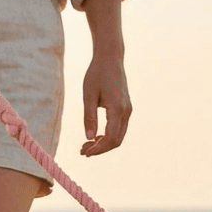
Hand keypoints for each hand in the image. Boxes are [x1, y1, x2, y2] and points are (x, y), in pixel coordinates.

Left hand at [79, 0, 131, 156]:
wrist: (110, 58)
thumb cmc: (97, 74)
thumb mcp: (88, 96)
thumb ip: (89, 118)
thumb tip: (89, 138)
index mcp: (117, 109)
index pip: (109, 138)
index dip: (97, 149)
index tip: (84, 153)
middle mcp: (126, 112)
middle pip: (116, 141)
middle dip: (100, 149)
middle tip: (83, 151)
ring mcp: (128, 111)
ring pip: (118, 137)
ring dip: (104, 144)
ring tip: (87, 145)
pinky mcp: (126, 109)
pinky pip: (119, 129)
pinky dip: (108, 136)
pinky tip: (96, 136)